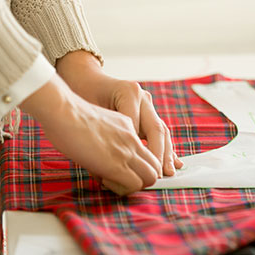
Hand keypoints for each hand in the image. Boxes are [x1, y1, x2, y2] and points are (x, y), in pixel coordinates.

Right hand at [19, 75, 161, 194]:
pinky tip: (107, 182)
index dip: (143, 164)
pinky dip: (124, 189)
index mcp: (127, 125)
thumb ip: (106, 136)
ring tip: (116, 183)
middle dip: (145, 177)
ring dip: (136, 184)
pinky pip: (135, 184)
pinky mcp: (117, 164)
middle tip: (124, 180)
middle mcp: (132, 137)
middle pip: (156, 164)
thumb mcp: (96, 122)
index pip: (149, 148)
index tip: (128, 171)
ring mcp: (127, 150)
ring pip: (151, 176)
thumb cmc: (68, 115)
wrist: (63, 110)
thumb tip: (103, 152)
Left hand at [56, 51, 182, 176]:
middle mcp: (143, 97)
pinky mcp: (147, 111)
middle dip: (159, 154)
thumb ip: (102, 135)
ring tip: (169, 172)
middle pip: (156, 129)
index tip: (136, 172)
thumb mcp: (88, 113)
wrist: (86, 79)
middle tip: (160, 175)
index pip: (137, 127)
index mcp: (129, 92)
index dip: (138, 150)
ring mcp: (147, 103)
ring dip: (166, 153)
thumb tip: (108, 167)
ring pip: (161, 131)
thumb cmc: (82, 94)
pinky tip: (172, 162)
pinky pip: (158, 131)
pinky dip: (164, 147)